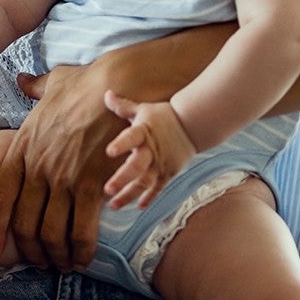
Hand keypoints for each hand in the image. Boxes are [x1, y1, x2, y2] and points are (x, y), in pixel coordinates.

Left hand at [0, 65, 124, 270]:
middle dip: (29, 250)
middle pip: (23, 222)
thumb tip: (22, 81)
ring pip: (50, 232)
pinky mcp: (91, 185)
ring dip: (56, 255)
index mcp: (22, 147)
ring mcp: (63, 178)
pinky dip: (81, 250)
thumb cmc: (87, 83)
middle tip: (39, 262)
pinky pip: (81, 229)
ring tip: (62, 265)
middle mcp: (37, 167)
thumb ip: (34, 88)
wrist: (119, 84)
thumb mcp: (52, 83)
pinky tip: (83, 258)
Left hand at [101, 91, 197, 209]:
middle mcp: (151, 150)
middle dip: (122, 179)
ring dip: (129, 194)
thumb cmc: (163, 116)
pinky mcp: (168, 172)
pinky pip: (158, 188)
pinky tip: (138, 207)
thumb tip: (106, 93)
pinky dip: (149, 197)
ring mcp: (161, 164)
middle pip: (136, 167)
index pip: (131, 137)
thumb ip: (123, 106)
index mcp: (143, 132)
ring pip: (144, 182)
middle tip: (107, 190)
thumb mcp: (142, 109)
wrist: (193, 125)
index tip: (109, 152)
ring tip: (113, 205)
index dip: (121, 144)